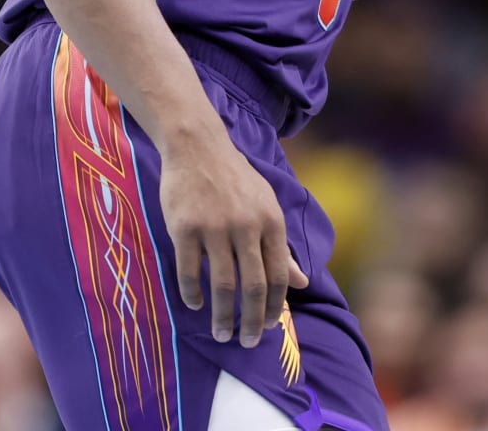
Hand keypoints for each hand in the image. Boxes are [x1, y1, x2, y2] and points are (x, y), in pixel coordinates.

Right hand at [160, 129, 308, 347]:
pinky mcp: (184, 227)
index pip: (278, 276)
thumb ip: (281, 247)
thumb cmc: (235, 178)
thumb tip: (303, 283)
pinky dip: (192, 293)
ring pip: (222, 284)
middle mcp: (245, 226)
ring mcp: (213, 227)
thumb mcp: (266, 206)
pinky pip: (188, 270)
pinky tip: (195, 304)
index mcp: (270, 222)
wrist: (197, 145)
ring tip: (221, 333)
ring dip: (222, 315)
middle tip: (248, 342)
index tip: (269, 327)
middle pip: (252, 287)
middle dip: (252, 321)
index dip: (276, 307)